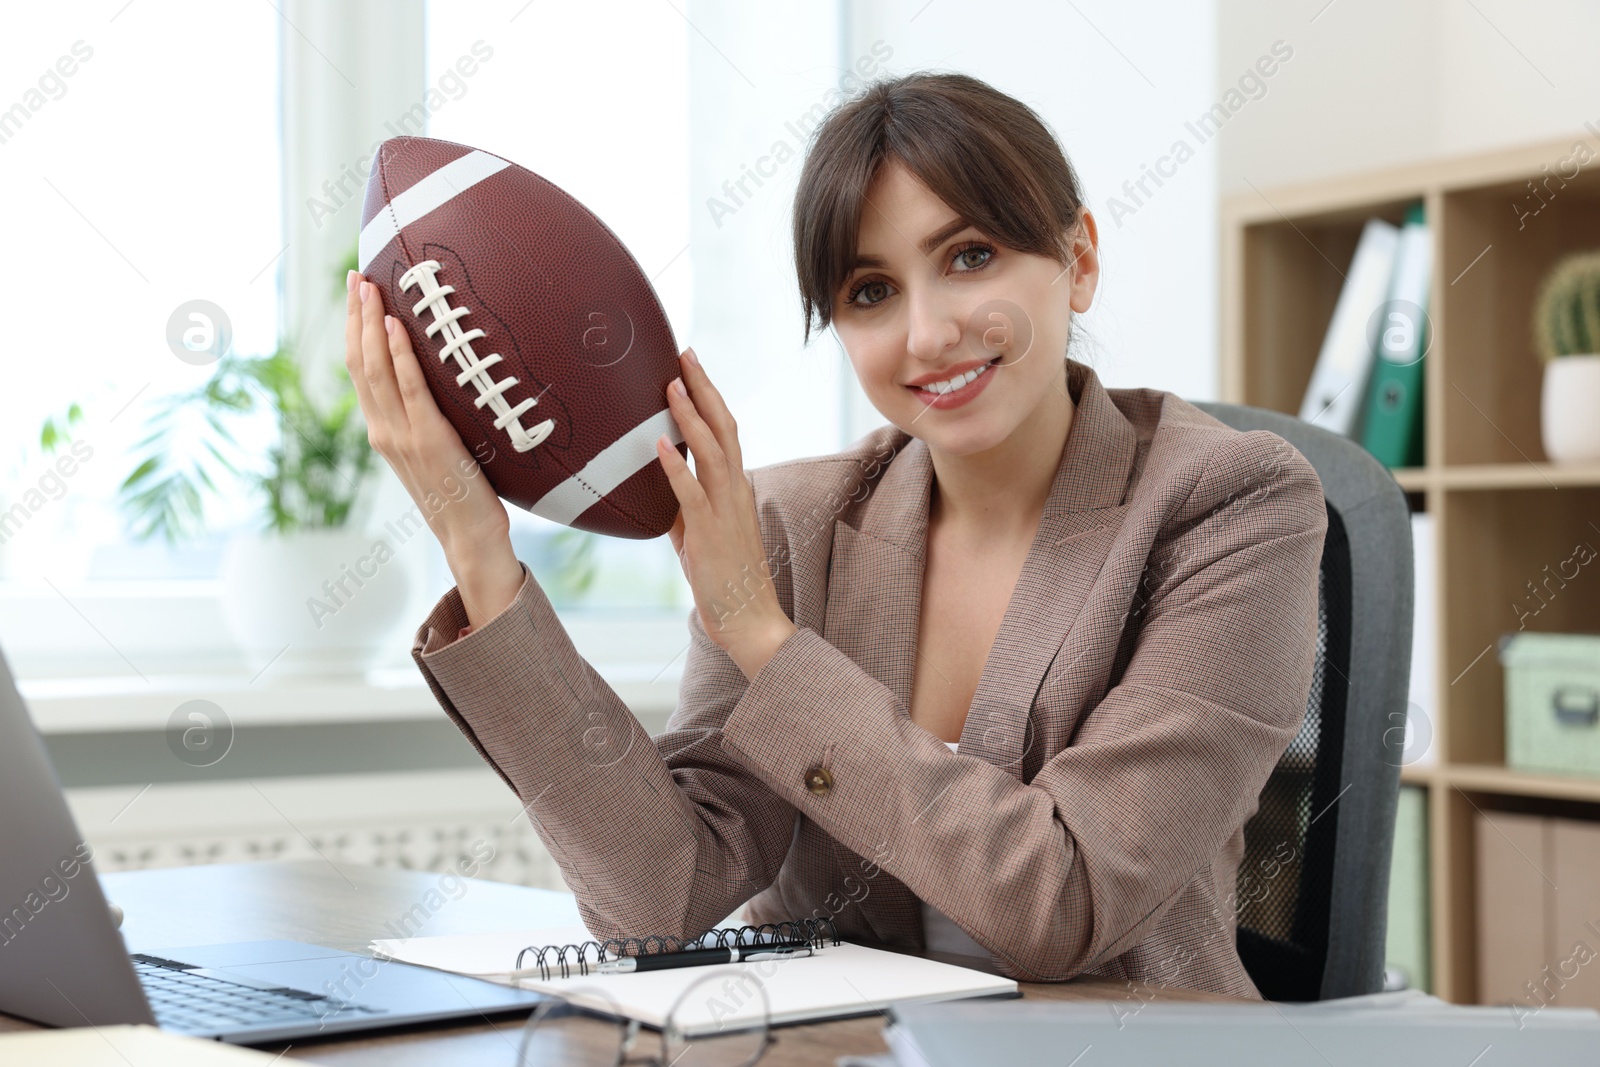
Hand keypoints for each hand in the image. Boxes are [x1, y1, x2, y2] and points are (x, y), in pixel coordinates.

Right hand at [344, 271, 522, 627]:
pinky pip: (411, 388)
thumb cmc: (463, 496)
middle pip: (359, 362)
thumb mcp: (438, 452)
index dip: (354, 330)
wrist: (469, 537)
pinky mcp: (429, 439)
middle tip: (356, 274)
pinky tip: (396, 325)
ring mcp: (403, 435)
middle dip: (355, 315)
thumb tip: (444, 384)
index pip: (360, 371)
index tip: (356, 294)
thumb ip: (429, 421)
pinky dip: (400, 354)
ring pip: (376, 369)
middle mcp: (384, 430)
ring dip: (370, 323)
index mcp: (384, 432)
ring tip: (370, 286)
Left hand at [656, 347, 797, 678]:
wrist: (750, 622)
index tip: (690, 366)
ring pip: (712, 452)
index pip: (724, 431)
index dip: (708, 397)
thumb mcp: (696, 534)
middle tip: (685, 353)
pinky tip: (659, 446)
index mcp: (734, 488)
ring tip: (671, 385)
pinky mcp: (710, 535)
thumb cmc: (726, 580)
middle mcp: (734, 491)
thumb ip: (681, 505)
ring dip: (691, 417)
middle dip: (703, 389)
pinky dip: (676, 468)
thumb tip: (656, 482)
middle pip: (723, 428)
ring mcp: (724, 511)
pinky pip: (691, 495)